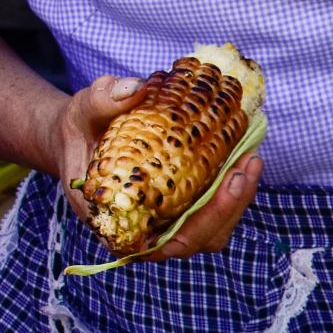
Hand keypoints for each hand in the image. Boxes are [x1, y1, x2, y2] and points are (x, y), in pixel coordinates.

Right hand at [49, 74, 261, 258]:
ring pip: (215, 227)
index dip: (202, 222)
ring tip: (252, 158)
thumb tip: (134, 88)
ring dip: (239, 196)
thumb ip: (101, 101)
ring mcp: (168, 223)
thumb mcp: (83, 111)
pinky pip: (216, 208)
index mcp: (117, 225)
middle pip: (201, 238)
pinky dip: (234, 185)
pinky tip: (246, 155)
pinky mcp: (184, 209)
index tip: (228, 185)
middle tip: (249, 163)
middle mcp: (146, 232)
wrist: (83, 136)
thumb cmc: (80, 130)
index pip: (166, 243)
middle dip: (231, 204)